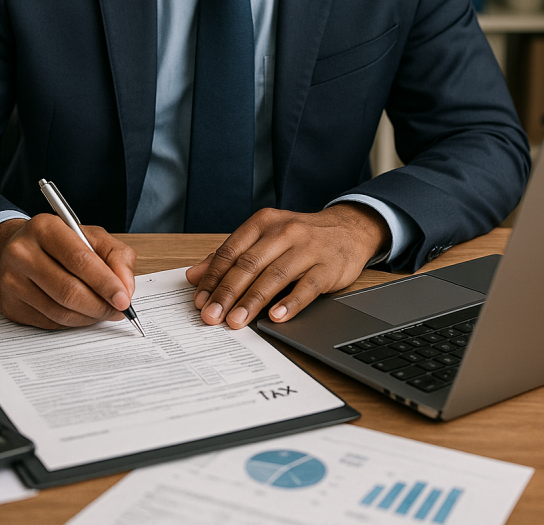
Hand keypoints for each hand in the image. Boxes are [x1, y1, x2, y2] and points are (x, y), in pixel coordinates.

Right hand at [0, 215, 137, 329]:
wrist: (17, 250)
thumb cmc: (60, 243)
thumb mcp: (92, 237)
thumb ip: (117, 257)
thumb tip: (126, 289)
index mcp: (44, 228)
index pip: (79, 259)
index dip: (105, 283)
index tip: (123, 299)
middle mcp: (22, 253)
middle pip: (68, 290)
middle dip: (100, 305)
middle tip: (118, 310)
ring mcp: (11, 281)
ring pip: (60, 312)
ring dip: (89, 317)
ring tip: (103, 311)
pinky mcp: (9, 306)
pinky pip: (49, 323)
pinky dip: (72, 322)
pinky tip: (81, 313)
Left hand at [185, 204, 389, 328]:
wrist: (348, 229)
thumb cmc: (300, 236)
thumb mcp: (265, 236)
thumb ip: (231, 254)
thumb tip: (195, 275)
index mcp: (263, 223)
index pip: (231, 251)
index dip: (213, 277)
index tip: (200, 300)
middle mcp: (284, 232)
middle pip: (249, 264)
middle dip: (227, 293)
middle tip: (212, 316)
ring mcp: (307, 249)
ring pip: (274, 276)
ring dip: (252, 301)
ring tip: (236, 321)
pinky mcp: (328, 267)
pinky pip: (306, 287)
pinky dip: (290, 303)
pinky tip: (276, 317)